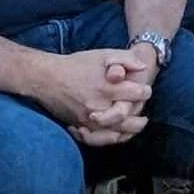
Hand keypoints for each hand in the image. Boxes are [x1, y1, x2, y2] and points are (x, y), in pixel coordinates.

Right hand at [33, 44, 150, 138]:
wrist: (48, 78)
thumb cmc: (76, 65)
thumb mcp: (102, 54)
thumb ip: (125, 58)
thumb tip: (143, 66)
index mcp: (106, 87)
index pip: (135, 94)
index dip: (144, 91)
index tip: (145, 89)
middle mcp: (98, 106)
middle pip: (128, 118)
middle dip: (139, 114)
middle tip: (144, 111)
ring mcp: (88, 119)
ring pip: (115, 132)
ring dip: (130, 130)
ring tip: (138, 124)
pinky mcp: (79, 126)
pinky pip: (98, 139)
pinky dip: (111, 139)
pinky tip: (118, 134)